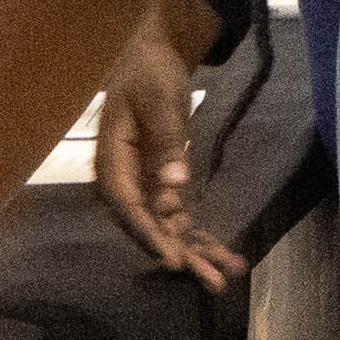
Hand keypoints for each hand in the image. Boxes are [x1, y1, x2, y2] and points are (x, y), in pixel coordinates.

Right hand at [94, 0, 241, 290]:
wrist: (150, 59)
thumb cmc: (149, 73)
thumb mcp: (160, 97)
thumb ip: (166, 140)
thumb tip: (174, 186)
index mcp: (111, 159)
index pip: (127, 205)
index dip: (148, 234)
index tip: (173, 259)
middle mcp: (123, 180)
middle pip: (148, 225)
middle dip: (179, 254)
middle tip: (211, 281)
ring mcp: (143, 186)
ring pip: (166, 228)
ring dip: (196, 252)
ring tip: (226, 277)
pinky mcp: (162, 187)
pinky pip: (180, 217)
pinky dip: (202, 236)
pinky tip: (228, 256)